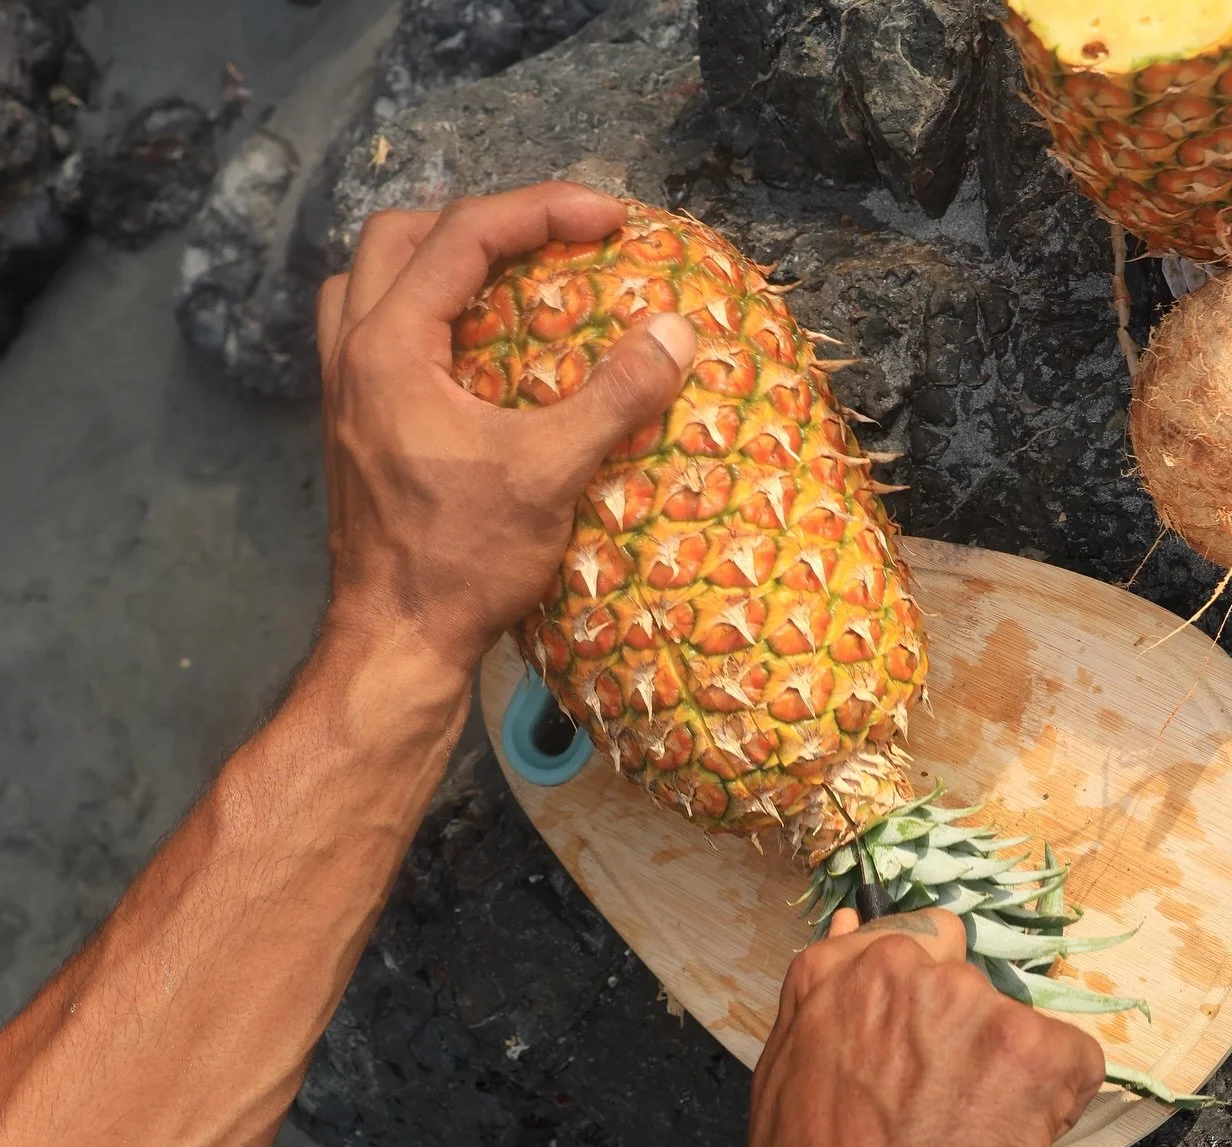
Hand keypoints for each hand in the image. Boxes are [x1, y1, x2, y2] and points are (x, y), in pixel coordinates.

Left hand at [315, 182, 696, 677]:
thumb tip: (678, 333)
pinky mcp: (354, 433)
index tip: (608, 218)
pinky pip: (373, 337)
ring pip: (369, 284)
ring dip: (433, 263)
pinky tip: (471, 356)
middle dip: (478, 220)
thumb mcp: (548, 476)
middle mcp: (352, 357)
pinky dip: (421, 318)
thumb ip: (613, 398)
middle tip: (548, 236)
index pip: (463, 235)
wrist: (396, 644)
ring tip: (501, 278)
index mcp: (388, 348)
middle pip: (398, 238)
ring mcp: (344, 396)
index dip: (541, 209)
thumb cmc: (460, 563)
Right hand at [727, 909, 1105, 1146]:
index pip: (915, 944)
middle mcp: (903, 970)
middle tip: (937, 1120)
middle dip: (967, 1045)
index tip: (922, 1058)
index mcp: (834, 974)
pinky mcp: (1032, 1049)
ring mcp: (971, 1005)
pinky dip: (1055, 1110)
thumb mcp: (787, 1080)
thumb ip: (828, 1004)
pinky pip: (1074, 1064)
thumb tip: (851, 927)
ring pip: (1020, 1032)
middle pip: (972, 989)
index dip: (926, 1010)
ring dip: (1008, 1081)